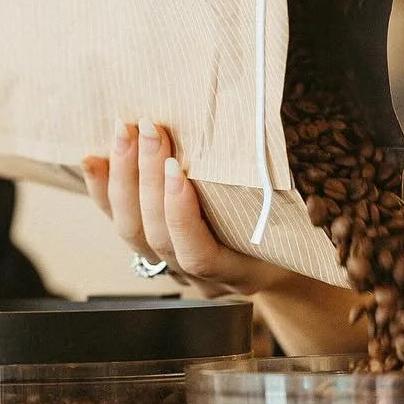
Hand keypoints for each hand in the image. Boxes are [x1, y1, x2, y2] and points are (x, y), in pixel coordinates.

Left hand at [82, 122, 365, 354]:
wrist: (285, 268)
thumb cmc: (301, 236)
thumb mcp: (310, 221)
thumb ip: (300, 190)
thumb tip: (311, 130)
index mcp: (240, 270)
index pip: (198, 253)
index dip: (181, 215)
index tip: (180, 170)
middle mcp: (199, 275)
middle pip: (157, 235)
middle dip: (148, 178)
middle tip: (153, 128)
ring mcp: (171, 265)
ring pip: (132, 231)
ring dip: (124, 177)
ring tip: (126, 131)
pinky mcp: (151, 248)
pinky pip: (119, 224)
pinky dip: (101, 191)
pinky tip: (92, 158)